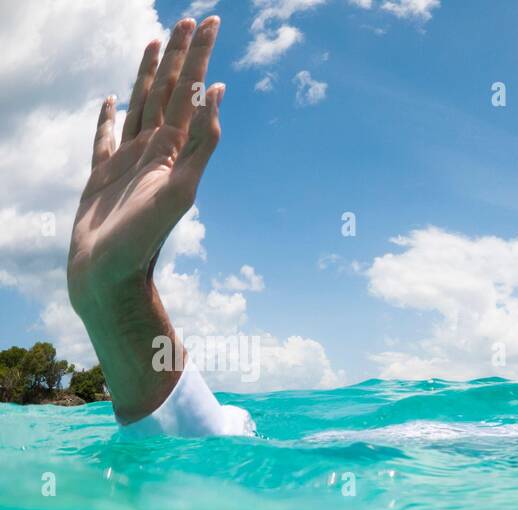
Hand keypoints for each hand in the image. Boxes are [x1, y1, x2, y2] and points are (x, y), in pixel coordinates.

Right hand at [66, 16, 222, 307]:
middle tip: (196, 20)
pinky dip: (107, 118)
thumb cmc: (143, 241)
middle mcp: (154, 151)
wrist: (109, 277)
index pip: (191, 93)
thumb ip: (201, 145)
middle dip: (183, 56)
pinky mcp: (102, 177)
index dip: (200, 58)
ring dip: (151, 75)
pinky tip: (110, 101)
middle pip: (170, 92)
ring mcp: (127, 162)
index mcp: (173, 151)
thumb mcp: (180, 190)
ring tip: (158, 43)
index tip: (212, 23)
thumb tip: (217, 95)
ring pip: (141, 105)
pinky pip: (104, 138)